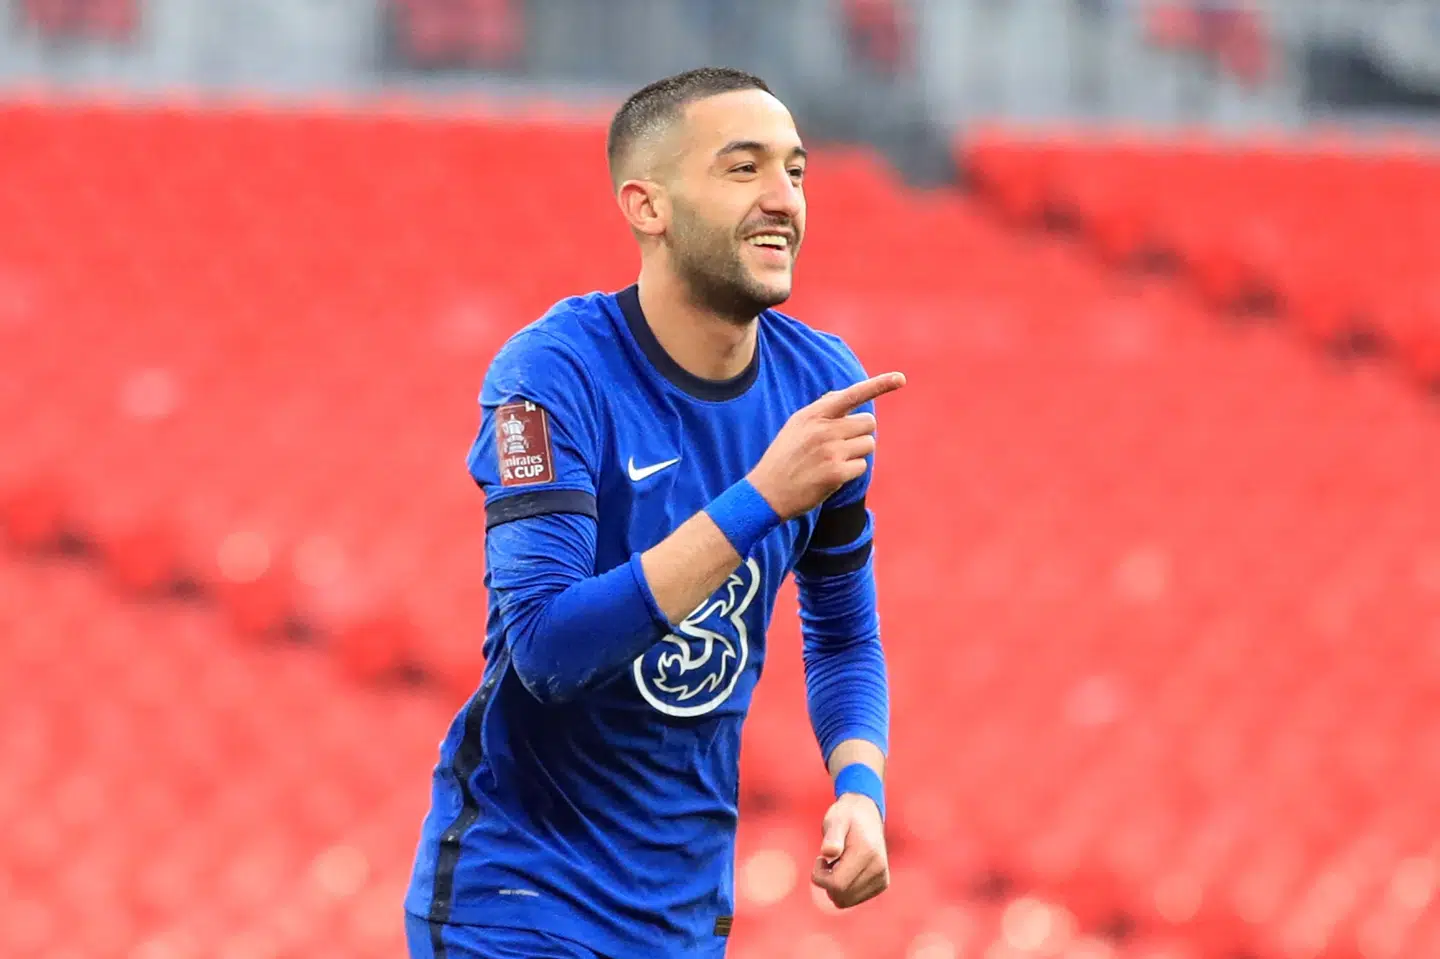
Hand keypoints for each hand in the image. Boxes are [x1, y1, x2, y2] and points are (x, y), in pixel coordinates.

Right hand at [748, 372, 905, 519]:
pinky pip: (862, 466)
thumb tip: (846, 395)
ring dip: (857, 453)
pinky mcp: (836, 473)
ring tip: (833, 461)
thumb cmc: (784, 457)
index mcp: (813, 414)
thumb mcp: (796, 426)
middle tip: (840, 445)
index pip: (851, 394)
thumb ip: (822, 409)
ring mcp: (830, 451)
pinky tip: (831, 475)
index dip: (879, 385)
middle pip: (868, 423)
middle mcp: (823, 429)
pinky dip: (851, 471)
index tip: (901, 378)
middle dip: (861, 434)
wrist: (766, 492)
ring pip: (868, 444)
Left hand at [810, 793, 889, 908]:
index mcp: (867, 853)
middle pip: (841, 896)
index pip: (836, 884)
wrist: (867, 814)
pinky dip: (844, 888)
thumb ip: (832, 836)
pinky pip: (853, 899)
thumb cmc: (846, 816)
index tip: (820, 859)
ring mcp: (882, 878)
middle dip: (827, 882)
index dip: (820, 876)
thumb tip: (828, 852)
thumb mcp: (835, 820)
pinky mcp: (881, 884)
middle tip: (827, 861)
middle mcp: (878, 868)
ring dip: (835, 886)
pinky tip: (846, 870)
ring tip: (838, 864)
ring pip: (846, 901)